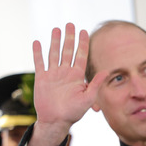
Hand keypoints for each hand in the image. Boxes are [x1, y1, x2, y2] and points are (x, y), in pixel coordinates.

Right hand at [26, 23, 106, 145]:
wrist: (56, 121)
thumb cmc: (73, 112)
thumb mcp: (88, 98)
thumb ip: (95, 84)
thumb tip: (107, 71)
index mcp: (77, 76)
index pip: (81, 56)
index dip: (83, 44)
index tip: (84, 31)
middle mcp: (65, 73)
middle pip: (67, 51)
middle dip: (69, 38)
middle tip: (70, 24)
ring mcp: (53, 75)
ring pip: (54, 54)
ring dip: (55, 42)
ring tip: (56, 29)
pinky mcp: (42, 79)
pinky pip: (39, 63)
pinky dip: (38, 53)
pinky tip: (37, 42)